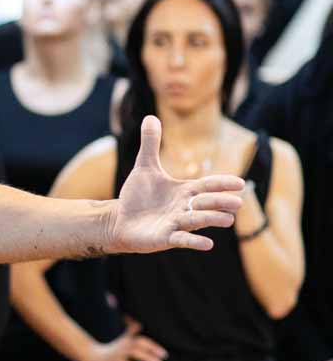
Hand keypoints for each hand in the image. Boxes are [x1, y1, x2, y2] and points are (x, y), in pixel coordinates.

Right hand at [84, 317, 166, 360]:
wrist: (92, 358)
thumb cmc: (111, 350)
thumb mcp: (121, 340)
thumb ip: (130, 331)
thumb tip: (139, 323)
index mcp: (126, 341)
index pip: (141, 340)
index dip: (153, 346)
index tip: (164, 354)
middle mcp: (123, 346)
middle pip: (138, 344)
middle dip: (152, 349)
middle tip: (164, 357)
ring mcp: (118, 354)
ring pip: (134, 354)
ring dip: (147, 358)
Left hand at [107, 117, 243, 253]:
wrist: (120, 219)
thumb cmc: (137, 196)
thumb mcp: (144, 167)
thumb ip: (151, 143)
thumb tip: (150, 116)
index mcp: (184, 191)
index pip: (206, 185)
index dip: (221, 184)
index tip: (240, 183)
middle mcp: (184, 207)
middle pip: (206, 203)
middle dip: (220, 202)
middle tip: (238, 202)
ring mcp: (176, 223)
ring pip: (198, 221)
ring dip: (212, 220)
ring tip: (228, 220)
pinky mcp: (165, 238)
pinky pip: (183, 239)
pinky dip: (194, 242)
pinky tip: (208, 244)